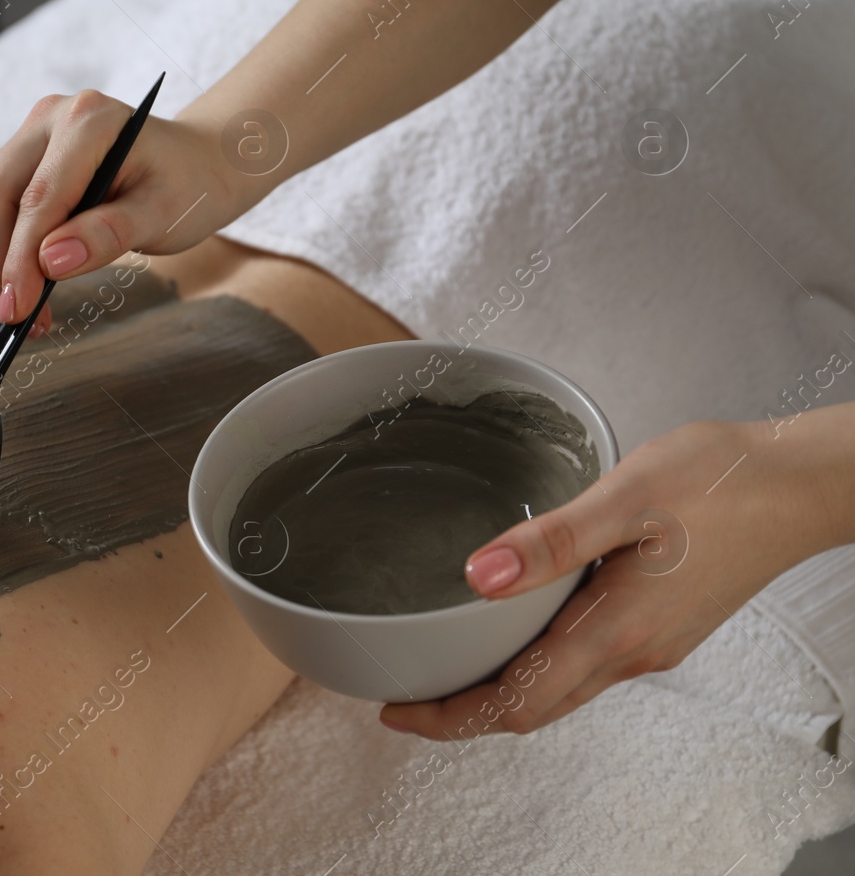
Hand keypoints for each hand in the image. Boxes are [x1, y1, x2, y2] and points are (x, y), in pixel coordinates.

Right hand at [0, 90, 256, 328]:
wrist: (194, 164)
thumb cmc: (187, 186)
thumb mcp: (163, 215)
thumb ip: (108, 234)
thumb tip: (50, 263)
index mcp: (89, 121)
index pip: (39, 198)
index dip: (21, 259)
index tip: (19, 310)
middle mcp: (50, 118)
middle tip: (18, 317)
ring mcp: (32, 135)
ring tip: (27, 309)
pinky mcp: (23, 156)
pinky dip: (2, 249)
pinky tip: (27, 282)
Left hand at [379, 417, 832, 737]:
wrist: (802, 483)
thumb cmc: (723, 481)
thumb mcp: (626, 497)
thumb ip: (550, 542)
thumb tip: (476, 578)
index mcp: (617, 631)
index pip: (517, 702)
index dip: (451, 717)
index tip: (396, 712)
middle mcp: (634, 652)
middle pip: (533, 708)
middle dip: (464, 714)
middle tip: (405, 698)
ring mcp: (652, 644)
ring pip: (559, 690)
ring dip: (500, 691)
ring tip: (445, 668)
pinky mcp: (662, 625)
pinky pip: (585, 664)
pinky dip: (536, 665)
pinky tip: (513, 632)